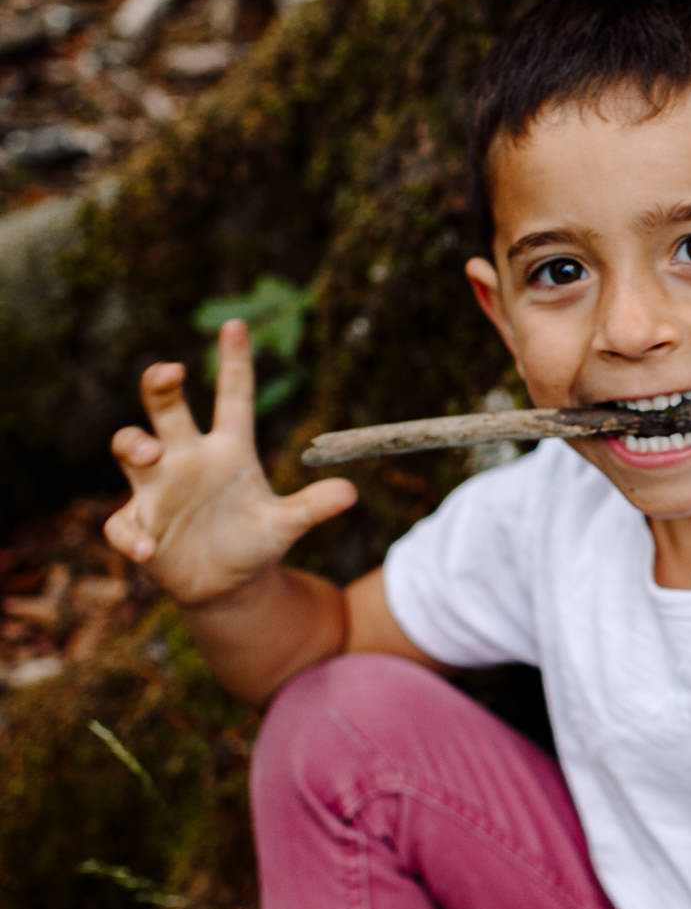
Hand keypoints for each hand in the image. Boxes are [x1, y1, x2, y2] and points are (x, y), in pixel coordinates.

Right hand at [103, 320, 356, 605]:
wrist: (228, 583)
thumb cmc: (254, 540)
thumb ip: (312, 507)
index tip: (237, 326)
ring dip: (134, 445)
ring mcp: (158, 488)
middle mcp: (187, 459)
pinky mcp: (138, 524)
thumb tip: (350, 492)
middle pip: (166, 409)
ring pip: (129, 448)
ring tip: (150, 452)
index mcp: (229, 450)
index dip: (234, 362)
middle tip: (169, 372)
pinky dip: (130, 534)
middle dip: (161, 387)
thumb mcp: (287, 524)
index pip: (233, 397)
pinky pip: (122, 522)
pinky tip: (146, 549)